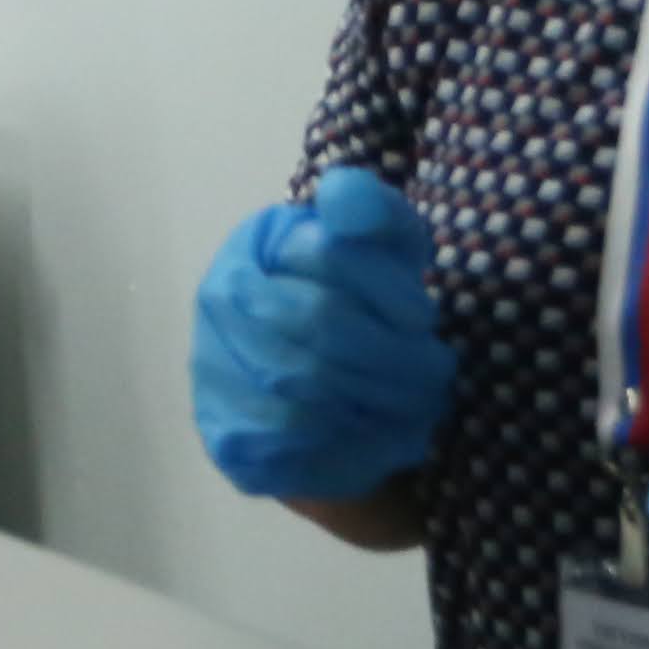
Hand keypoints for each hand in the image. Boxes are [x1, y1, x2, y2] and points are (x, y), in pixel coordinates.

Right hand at [188, 166, 452, 499]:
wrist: (324, 390)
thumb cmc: (360, 304)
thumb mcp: (382, 247)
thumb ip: (373, 211)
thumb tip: (341, 202)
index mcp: (256, 241)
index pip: (331, 255)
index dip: (391, 291)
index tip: (425, 318)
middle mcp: (218, 299)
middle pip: (322, 325)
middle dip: (397, 355)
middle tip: (436, 372)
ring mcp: (212, 368)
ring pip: (309, 390)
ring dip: (382, 402)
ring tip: (417, 406)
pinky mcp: (222, 433)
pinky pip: (292, 446)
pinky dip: (349, 445)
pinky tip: (379, 436)